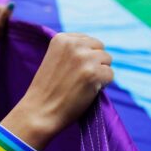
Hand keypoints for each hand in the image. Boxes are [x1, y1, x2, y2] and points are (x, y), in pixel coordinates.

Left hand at [0, 3, 12, 45]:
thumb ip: (5, 13)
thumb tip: (12, 3)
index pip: (4, 8)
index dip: (7, 16)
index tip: (4, 24)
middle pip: (3, 9)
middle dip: (6, 17)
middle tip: (2, 26)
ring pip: (3, 11)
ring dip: (5, 18)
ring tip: (1, 26)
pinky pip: (1, 13)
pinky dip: (3, 19)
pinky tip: (0, 24)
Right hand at [1, 33, 113, 149]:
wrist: (40, 112)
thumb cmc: (48, 90)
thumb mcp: (55, 59)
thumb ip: (73, 51)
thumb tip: (97, 50)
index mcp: (62, 38)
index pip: (88, 41)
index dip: (86, 57)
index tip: (74, 70)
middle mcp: (74, 44)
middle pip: (100, 48)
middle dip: (96, 62)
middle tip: (81, 78)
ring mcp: (84, 58)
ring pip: (107, 60)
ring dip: (100, 73)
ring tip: (83, 84)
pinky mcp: (93, 73)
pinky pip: (110, 75)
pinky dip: (103, 84)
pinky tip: (88, 91)